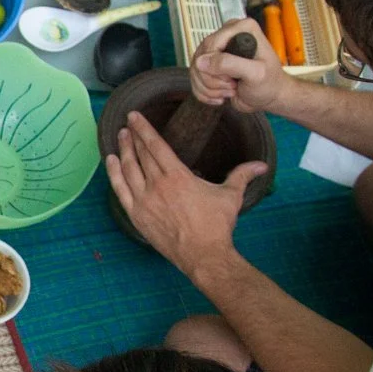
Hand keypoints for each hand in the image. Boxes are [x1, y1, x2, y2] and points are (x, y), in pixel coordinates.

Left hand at [105, 111, 262, 275]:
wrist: (203, 255)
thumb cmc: (217, 225)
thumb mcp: (230, 196)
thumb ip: (242, 175)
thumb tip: (261, 165)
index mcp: (177, 176)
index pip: (156, 145)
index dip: (143, 129)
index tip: (135, 116)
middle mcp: (157, 185)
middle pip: (140, 154)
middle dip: (133, 137)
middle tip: (128, 124)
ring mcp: (144, 200)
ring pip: (128, 169)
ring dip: (123, 150)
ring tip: (120, 137)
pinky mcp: (136, 215)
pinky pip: (120, 189)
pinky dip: (113, 173)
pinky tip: (111, 161)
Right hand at [190, 18, 293, 112]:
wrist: (268, 98)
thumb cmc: (269, 84)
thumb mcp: (255, 74)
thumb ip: (230, 64)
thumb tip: (202, 61)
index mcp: (241, 28)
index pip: (211, 43)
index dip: (216, 65)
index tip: (231, 77)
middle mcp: (227, 35)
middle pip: (200, 57)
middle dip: (213, 79)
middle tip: (232, 85)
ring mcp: (217, 49)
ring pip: (195, 69)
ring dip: (210, 87)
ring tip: (230, 90)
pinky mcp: (211, 63)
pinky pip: (194, 78)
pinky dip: (205, 92)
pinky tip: (221, 94)